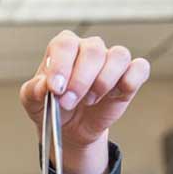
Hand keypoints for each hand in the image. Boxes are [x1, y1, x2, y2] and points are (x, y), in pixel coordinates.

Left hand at [20, 30, 150, 173]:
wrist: (69, 128)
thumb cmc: (51, 107)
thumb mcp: (32, 102)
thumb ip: (34, 91)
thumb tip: (45, 85)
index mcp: (63, 49)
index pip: (65, 44)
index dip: (61, 65)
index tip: (55, 88)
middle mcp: (88, 49)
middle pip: (93, 50)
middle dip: (80, 81)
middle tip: (68, 102)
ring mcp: (110, 61)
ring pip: (118, 56)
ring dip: (103, 82)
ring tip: (89, 101)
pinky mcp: (129, 76)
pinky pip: (139, 68)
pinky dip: (130, 80)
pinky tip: (114, 95)